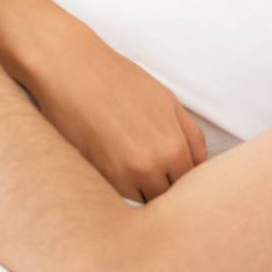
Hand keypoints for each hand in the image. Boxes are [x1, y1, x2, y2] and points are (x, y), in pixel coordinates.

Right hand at [29, 26, 206, 202]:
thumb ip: (191, 136)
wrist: (73, 71)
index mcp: (173, 148)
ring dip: (143, 190)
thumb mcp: (168, 101)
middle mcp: (150, 168)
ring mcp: (122, 177)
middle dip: (165, 184)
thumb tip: (199, 163)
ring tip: (135, 166)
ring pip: (143, 201)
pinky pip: (120, 196)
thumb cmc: (118, 80)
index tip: (176, 169)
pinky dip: (123, 187)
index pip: (190, 182)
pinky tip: (118, 164)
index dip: (184, 175)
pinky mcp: (97, 178)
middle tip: (156, 167)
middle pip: (168, 196)